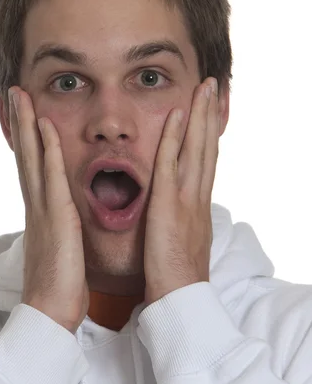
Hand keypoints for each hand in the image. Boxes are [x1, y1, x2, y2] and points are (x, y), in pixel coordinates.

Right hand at [9, 87, 88, 333]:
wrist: (50, 312)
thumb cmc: (60, 285)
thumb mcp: (60, 249)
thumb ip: (61, 230)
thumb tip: (65, 221)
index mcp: (41, 213)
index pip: (33, 168)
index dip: (29, 141)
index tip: (27, 116)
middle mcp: (36, 205)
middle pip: (26, 155)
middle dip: (21, 123)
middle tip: (16, 93)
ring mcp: (42, 209)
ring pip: (33, 158)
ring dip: (27, 125)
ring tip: (22, 96)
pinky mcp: (55, 216)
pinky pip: (51, 175)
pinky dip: (47, 149)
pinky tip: (46, 126)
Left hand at [143, 77, 218, 306]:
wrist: (179, 298)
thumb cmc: (176, 273)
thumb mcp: (183, 239)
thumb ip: (181, 219)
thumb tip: (178, 209)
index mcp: (199, 204)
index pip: (207, 161)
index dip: (209, 134)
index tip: (210, 111)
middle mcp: (198, 196)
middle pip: (208, 147)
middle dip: (210, 115)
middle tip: (213, 86)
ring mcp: (187, 199)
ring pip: (197, 149)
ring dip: (200, 116)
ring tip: (203, 89)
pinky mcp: (170, 205)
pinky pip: (171, 164)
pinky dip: (175, 138)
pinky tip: (177, 116)